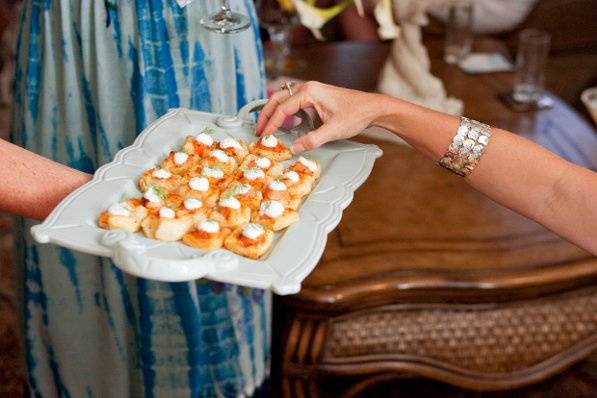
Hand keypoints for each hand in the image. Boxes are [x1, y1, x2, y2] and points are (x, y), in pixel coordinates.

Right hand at [255, 81, 384, 153]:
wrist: (372, 108)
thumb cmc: (356, 114)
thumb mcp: (333, 131)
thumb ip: (311, 140)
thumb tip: (294, 149)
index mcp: (309, 92)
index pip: (282, 109)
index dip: (272, 124)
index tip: (264, 136)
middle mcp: (308, 88)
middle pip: (278, 99)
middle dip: (267, 115)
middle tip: (258, 130)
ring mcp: (312, 91)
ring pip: (284, 100)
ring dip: (275, 113)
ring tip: (268, 128)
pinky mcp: (316, 96)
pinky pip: (294, 102)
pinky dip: (286, 113)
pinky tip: (287, 125)